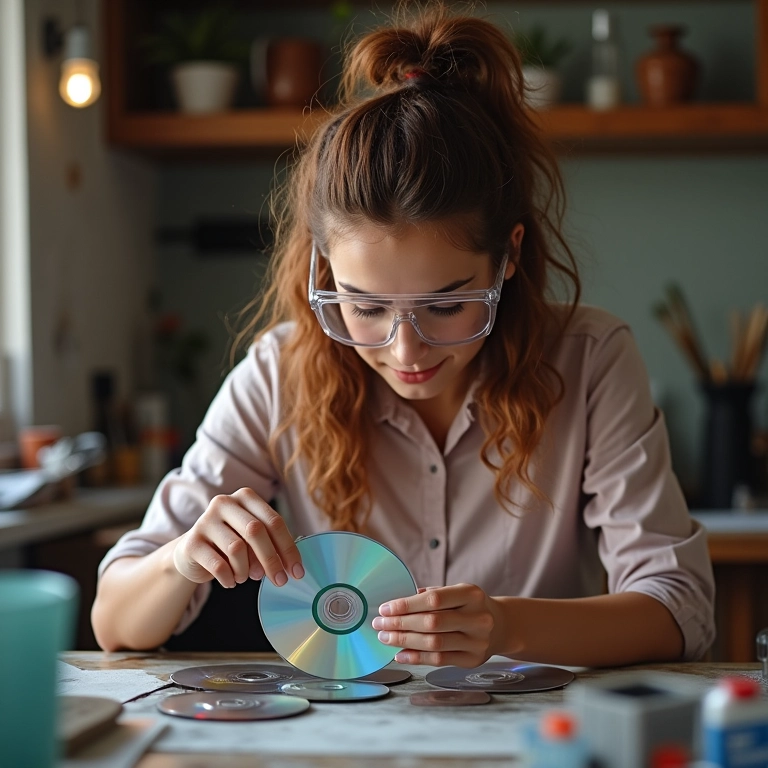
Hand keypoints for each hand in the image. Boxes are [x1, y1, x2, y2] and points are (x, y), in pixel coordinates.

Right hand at [173, 488, 303, 588]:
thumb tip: (290, 567)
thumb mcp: (252, 538)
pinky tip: (231, 581)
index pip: (273, 521)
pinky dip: (230, 578)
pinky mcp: (191, 542)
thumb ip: (270, 544)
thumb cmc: (230, 544)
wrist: (192, 553)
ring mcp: (205, 521)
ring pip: (237, 549)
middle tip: (280, 581)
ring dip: (246, 570)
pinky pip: (218, 565)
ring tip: (245, 576)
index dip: (288, 548)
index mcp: (245, 497)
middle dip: (271, 560)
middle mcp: (224, 503)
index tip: (297, 571)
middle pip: (255, 531)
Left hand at [371, 583, 501, 667]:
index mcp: (471, 594)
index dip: (406, 605)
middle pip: (432, 622)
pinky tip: (400, 654)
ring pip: (434, 643)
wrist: (501, 625)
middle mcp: (477, 618)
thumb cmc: (470, 606)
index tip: (385, 608)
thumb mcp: (457, 592)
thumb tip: (395, 605)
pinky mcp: (472, 660)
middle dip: (400, 623)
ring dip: (404, 641)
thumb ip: (431, 595)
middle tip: (379, 624)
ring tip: (385, 638)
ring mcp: (477, 641)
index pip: (434, 599)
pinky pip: (439, 660)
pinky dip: (416, 658)